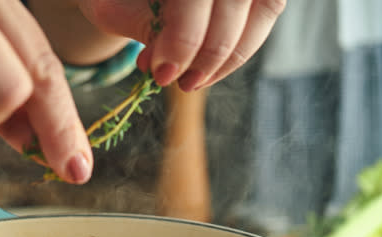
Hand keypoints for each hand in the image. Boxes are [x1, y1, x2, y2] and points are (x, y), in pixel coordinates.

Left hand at [77, 0, 285, 90]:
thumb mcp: (114, 6)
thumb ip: (141, 27)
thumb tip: (165, 66)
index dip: (183, 38)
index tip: (162, 73)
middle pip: (234, 0)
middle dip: (207, 52)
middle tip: (179, 83)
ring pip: (264, 7)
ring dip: (229, 56)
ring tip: (192, 82)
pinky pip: (266, 13)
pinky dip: (239, 49)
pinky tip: (207, 70)